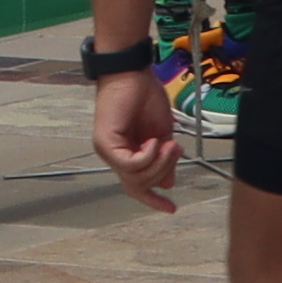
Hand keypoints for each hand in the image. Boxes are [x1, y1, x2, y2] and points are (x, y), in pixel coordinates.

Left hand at [90, 64, 179, 212]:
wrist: (132, 74)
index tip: (171, 209)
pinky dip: (147, 156)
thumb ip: (163, 158)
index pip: (137, 185)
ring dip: (159, 162)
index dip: (153, 200)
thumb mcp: (162, 132)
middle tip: (176, 150)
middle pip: (138, 185)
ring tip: (169, 143)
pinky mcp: (105, 143)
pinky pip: (130, 164)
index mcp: (128, 154)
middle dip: (162, 173)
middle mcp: (115, 156)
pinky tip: (154, 141)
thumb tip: (168, 182)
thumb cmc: (145, 97)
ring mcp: (108, 151)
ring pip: (136, 176)